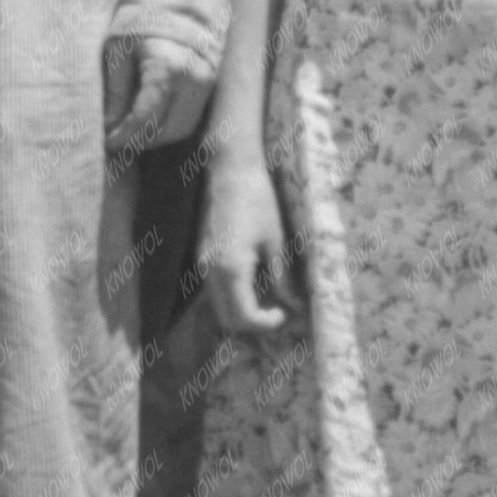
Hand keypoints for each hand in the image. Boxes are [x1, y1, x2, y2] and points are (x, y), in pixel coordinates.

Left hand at [102, 34, 215, 165]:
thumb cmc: (142, 16)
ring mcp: (208, 81)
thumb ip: (116, 91)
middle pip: (166, 131)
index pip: (145, 119)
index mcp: (167, 68)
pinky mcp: (212, 81)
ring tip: (132, 132)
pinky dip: (171, 124)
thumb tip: (109, 125)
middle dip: (140, 141)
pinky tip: (151, 120)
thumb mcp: (119, 49)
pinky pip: (192, 116)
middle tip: (117, 140)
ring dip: (157, 137)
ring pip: (182, 128)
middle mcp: (193, 79)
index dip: (124, 136)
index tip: (107, 143)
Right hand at [196, 149, 305, 336]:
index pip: (244, 316)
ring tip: (268, 299)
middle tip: (278, 311)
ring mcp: (202, 265)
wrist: (231, 172)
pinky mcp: (202, 257)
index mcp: (231, 269)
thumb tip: (293, 305)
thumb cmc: (259, 202)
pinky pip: (215, 291)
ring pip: (219, 307)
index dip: (266, 324)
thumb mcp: (275, 242)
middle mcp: (210, 272)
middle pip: (227, 319)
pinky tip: (254, 283)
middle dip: (253, 323)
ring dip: (242, 311)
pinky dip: (233, 297)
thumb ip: (281, 278)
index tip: (285, 314)